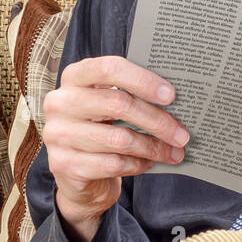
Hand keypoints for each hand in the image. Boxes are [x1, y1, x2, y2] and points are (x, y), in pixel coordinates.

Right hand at [42, 56, 188, 241]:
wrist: (75, 173)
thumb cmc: (100, 130)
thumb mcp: (109, 106)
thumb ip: (131, 95)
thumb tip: (176, 99)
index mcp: (74, 77)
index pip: (109, 68)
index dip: (143, 80)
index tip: (171, 95)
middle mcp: (60, 102)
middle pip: (119, 104)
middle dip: (158, 121)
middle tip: (182, 135)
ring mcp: (58, 134)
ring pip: (120, 139)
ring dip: (153, 148)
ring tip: (174, 153)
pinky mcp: (63, 164)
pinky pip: (113, 164)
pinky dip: (138, 165)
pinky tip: (148, 163)